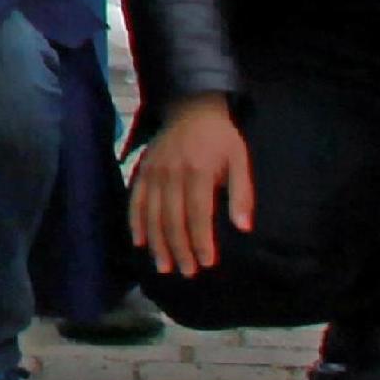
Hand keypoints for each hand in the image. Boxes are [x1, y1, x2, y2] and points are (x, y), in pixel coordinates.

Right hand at [129, 94, 254, 278]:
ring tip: (163, 266)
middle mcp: (171, 174)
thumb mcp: (240, 160)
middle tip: (186, 272)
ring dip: (157, 242)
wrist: (191, 107)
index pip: (197, 214)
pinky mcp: (142, 170)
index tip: (206, 263)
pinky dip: (135, 222)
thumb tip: (243, 227)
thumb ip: (241, 193)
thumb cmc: (221, 138)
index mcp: (197, 172)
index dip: (200, 240)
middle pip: (172, 218)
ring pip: (151, 213)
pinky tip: (139, 242)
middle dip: (179, 248)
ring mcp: (153, 172)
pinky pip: (135, 200)